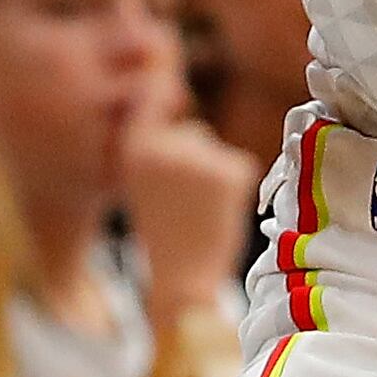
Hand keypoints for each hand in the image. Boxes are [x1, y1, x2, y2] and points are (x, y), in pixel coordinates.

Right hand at [122, 111, 259, 316]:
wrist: (182, 280)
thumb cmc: (163, 235)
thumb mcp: (142, 183)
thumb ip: (156, 147)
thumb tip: (177, 96)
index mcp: (137, 149)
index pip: (153, 100)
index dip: (164, 97)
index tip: (174, 100)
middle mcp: (166, 146)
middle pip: (193, 134)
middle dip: (194, 160)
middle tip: (185, 202)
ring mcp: (201, 156)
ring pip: (216, 151)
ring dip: (215, 174)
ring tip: (199, 211)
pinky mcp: (234, 168)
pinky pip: (240, 165)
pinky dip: (236, 187)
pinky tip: (218, 212)